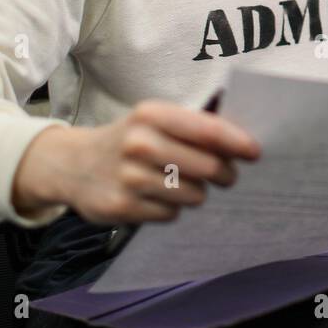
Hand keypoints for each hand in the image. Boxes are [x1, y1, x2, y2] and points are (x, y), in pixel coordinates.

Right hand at [12, 100, 260, 224]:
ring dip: (196, 193)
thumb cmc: (131, 138)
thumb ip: (195, 125)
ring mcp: (129, 177)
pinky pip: (171, 214)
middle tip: (226, 175)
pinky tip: (157, 196)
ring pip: (193, 195)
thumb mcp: (155, 119)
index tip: (255, 152)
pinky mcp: (122, 207)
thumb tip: (245, 137)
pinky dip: (172, 208)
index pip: (209, 131)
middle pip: (208, 167)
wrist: (72, 164)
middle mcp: (139, 143)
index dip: (238, 143)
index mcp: (152, 114)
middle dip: (225, 174)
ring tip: (182, 183)